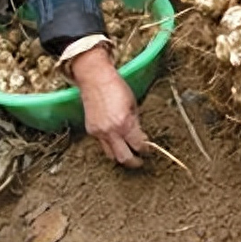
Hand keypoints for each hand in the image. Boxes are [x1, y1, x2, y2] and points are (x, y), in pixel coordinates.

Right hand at [72, 46, 148, 167]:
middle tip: (141, 161)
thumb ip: (136, 122)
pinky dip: (111, 146)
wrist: (95, 79)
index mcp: (125, 123)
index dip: (146, 150)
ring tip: (129, 154)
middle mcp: (111, 131)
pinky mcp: (91, 131)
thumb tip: (141, 136)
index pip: (138, 146)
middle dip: (134, 162)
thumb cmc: (117, 87)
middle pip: (124, 158)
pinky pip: (102, 145)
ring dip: (121, 157)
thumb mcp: (133, 104)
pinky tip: (117, 142)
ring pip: (111, 155)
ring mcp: (99, 133)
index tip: (149, 150)